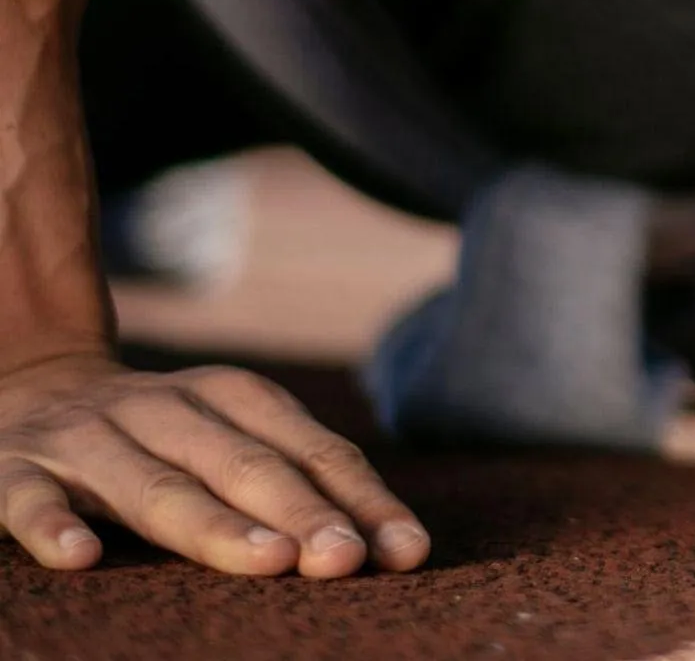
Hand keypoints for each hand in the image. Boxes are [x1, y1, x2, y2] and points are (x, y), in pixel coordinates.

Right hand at [0, 350, 429, 575]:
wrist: (28, 384)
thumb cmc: (161, 435)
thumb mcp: (227, 437)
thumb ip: (294, 480)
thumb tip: (387, 546)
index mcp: (232, 396)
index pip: (311, 449)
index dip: (360, 499)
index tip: (405, 551)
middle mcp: (166, 407)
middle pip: (243, 465)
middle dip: (300, 511)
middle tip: (344, 559)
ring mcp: (90, 438)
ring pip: (154, 485)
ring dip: (211, 523)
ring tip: (266, 561)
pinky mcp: (16, 469)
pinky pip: (31, 499)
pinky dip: (54, 526)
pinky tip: (80, 559)